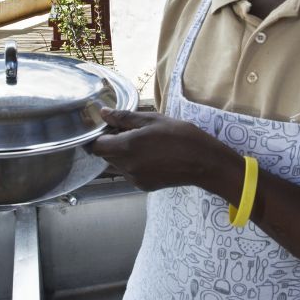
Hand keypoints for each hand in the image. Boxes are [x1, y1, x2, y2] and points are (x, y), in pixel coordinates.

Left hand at [91, 108, 239, 191]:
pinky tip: (152, 157)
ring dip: (123, 155)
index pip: (96, 146)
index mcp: (127, 147)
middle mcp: (127, 166)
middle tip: (131, 132)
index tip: (112, 128)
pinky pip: (129, 174)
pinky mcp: (143, 186)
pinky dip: (134, 165)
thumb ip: (124, 117)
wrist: (203, 162)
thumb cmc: (180, 135)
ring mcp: (135, 179)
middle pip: (106, 156)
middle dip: (112, 144)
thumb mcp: (152, 119)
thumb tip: (103, 113)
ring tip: (145, 145)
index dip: (100, 136)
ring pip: (117, 166)